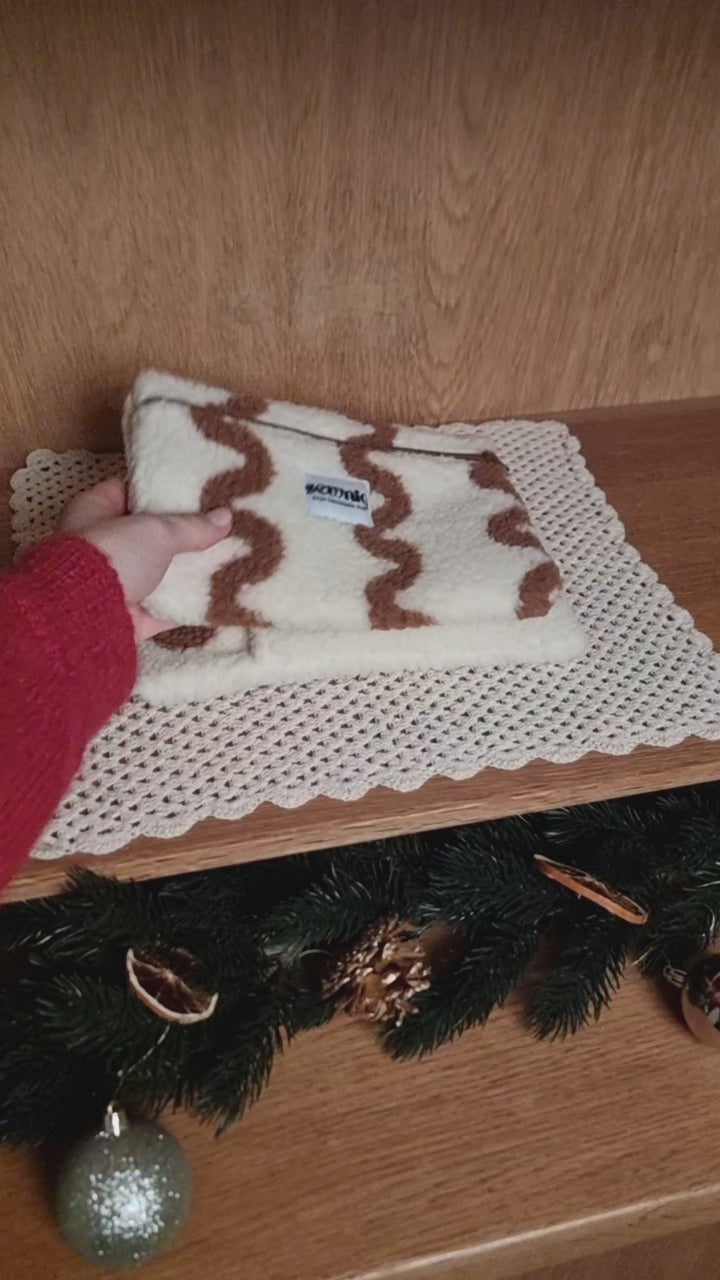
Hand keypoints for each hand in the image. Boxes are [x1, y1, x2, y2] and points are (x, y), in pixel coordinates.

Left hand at [58, 477, 231, 638]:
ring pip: (157, 575)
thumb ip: (191, 526)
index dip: (159, 489)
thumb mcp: (157, 531)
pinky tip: (216, 598)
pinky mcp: (128, 618)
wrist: (86, 616)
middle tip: (216, 527)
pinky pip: (163, 610)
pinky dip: (186, 607)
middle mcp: (99, 547)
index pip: (127, 491)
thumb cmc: (112, 555)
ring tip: (224, 559)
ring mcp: (113, 585)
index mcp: (93, 512)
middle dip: (180, 536)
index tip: (193, 491)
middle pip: (147, 537)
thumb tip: (225, 518)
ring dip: (186, 572)